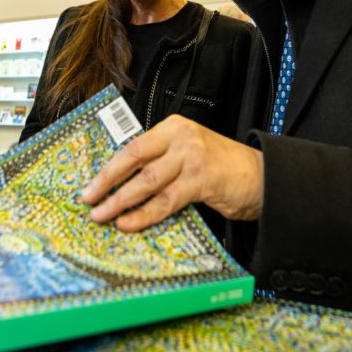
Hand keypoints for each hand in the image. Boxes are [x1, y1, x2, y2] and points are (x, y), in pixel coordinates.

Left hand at [81, 115, 263, 231]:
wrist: (262, 177)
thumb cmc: (222, 169)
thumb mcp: (188, 156)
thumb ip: (161, 163)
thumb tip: (121, 187)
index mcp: (173, 128)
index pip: (132, 147)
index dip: (108, 169)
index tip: (90, 187)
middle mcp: (181, 137)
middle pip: (134, 159)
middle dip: (107, 183)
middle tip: (89, 201)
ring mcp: (192, 156)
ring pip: (147, 182)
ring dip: (121, 201)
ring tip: (103, 216)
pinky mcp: (203, 179)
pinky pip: (166, 200)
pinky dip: (144, 214)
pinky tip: (129, 222)